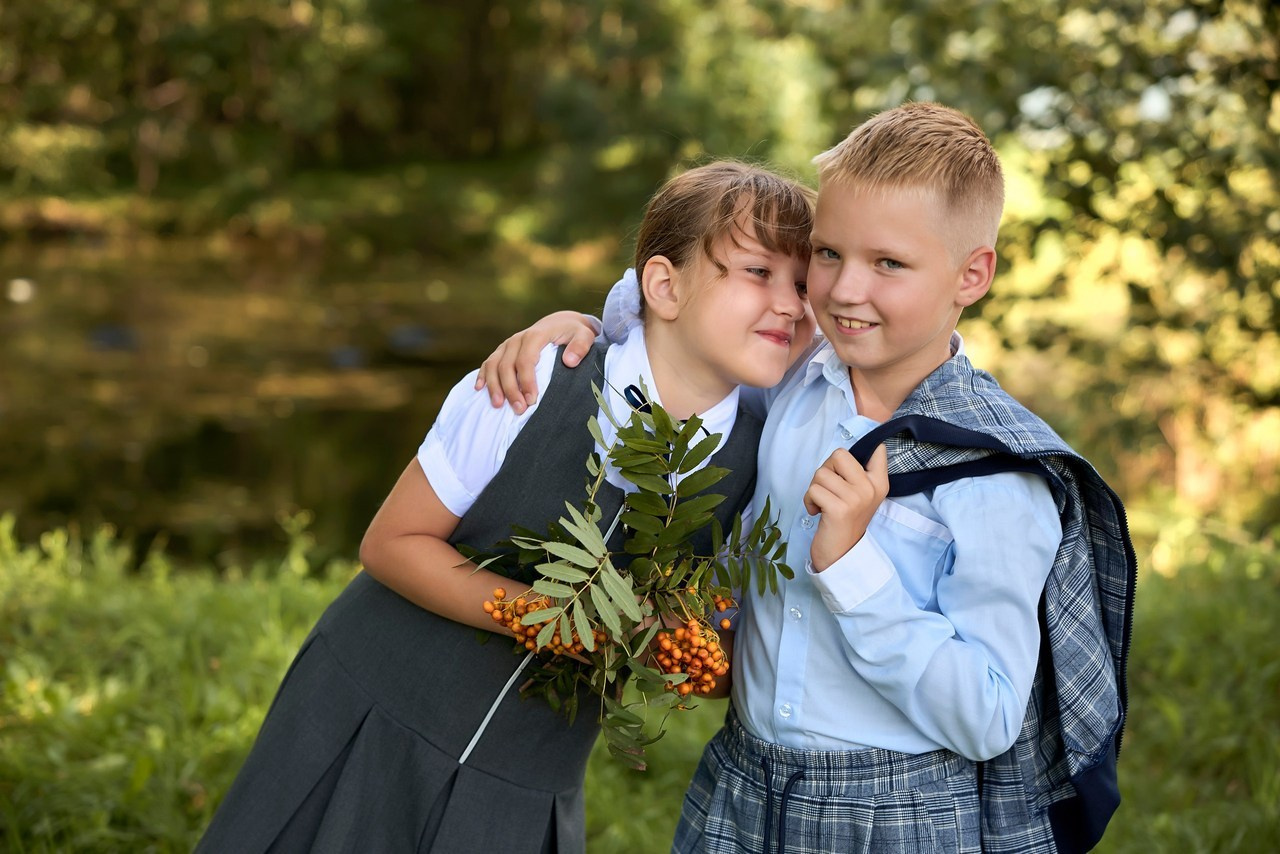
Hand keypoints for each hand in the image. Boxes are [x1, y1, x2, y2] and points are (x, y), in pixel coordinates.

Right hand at [474, 311, 596, 411]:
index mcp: (535, 335)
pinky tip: (479, 389)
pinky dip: (483, 375)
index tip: (531, 400)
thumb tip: (570, 361)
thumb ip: (580, 346)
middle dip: (510, 389)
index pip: (526, 360)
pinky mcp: (502, 351)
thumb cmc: (573, 332)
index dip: (526, 381)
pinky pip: (488, 363)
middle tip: (518, 409)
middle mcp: (517, 339)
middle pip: (507, 365)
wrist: (560, 323)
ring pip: (493, 364)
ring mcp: (507, 345)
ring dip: (493, 385)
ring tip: (497, 405)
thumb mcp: (584, 335)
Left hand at [802, 444, 888, 571]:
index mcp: (879, 482)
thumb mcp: (860, 496)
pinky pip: (813, 490)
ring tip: (823, 503)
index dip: (858, 451)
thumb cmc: (845, 520)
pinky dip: (808, 501)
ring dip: (814, 489)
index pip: (877, 449)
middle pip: (839, 455)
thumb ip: (857, 474)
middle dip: (826, 470)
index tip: (849, 466)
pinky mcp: (839, 509)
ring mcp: (856, 499)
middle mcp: (870, 488)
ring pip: (821, 473)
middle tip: (828, 489)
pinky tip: (817, 512)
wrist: (841, 554)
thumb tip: (842, 453)